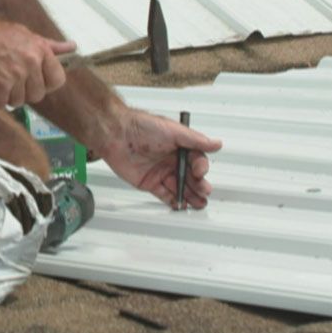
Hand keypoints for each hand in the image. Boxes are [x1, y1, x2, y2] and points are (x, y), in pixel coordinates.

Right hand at [0, 17, 76, 109]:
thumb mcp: (25, 35)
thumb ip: (49, 46)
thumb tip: (71, 47)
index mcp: (41, 51)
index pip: (57, 80)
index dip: (46, 84)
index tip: (35, 81)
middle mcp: (31, 63)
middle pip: (37, 94)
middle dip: (22, 90)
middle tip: (8, 78)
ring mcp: (16, 76)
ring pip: (18, 101)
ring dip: (6, 95)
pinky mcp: (0, 86)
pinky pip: (1, 104)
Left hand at [101, 109, 222, 209]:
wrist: (116, 135)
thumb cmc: (141, 126)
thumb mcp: (173, 130)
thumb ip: (195, 140)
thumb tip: (216, 144)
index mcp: (179, 147)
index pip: (196, 161)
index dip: (201, 168)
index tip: (200, 173)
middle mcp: (171, 160)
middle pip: (190, 177)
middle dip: (199, 186)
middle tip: (204, 192)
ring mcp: (160, 172)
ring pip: (180, 188)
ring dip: (190, 196)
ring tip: (199, 203)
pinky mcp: (149, 183)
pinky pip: (164, 194)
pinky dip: (173, 201)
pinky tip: (181, 205)